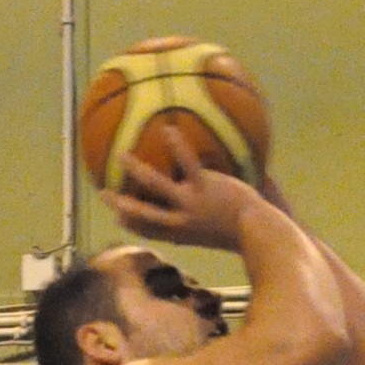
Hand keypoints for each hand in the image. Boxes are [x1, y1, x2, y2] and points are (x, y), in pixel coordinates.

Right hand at [106, 136, 261, 252]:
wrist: (260, 234)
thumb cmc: (247, 235)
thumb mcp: (220, 235)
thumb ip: (208, 226)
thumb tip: (206, 219)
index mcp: (183, 234)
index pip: (150, 231)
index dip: (132, 225)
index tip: (118, 218)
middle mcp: (180, 222)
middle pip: (142, 214)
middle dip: (120, 205)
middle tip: (104, 193)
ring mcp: (190, 204)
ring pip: (155, 186)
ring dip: (136, 171)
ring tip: (122, 156)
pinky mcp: (204, 188)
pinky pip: (186, 164)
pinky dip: (177, 147)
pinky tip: (168, 129)